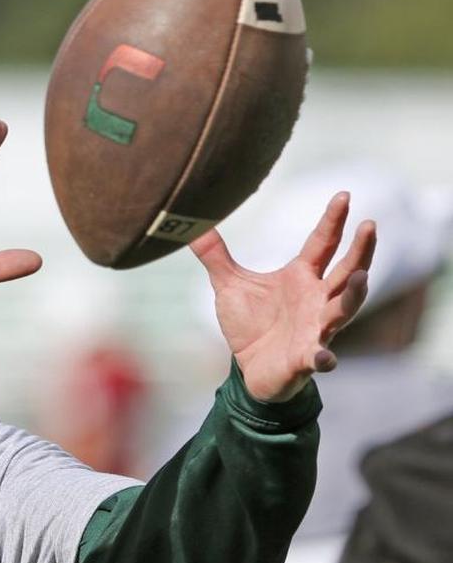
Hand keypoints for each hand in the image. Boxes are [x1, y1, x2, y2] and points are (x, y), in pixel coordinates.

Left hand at [190, 192, 375, 401]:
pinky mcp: (305, 358)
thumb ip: (214, 254)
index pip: (322, 243)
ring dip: (354, 296)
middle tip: (370, 225)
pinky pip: (320, 357)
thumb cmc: (249, 323)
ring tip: (362, 277)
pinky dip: (323, 357)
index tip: (344, 194)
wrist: (248, 368)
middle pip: (347, 271)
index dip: (333, 220)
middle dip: (361, 250)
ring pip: (344, 309)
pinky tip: (325, 357)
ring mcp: (316, 329)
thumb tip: (190, 223)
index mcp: (301, 277)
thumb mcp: (228, 284)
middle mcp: (316, 299)